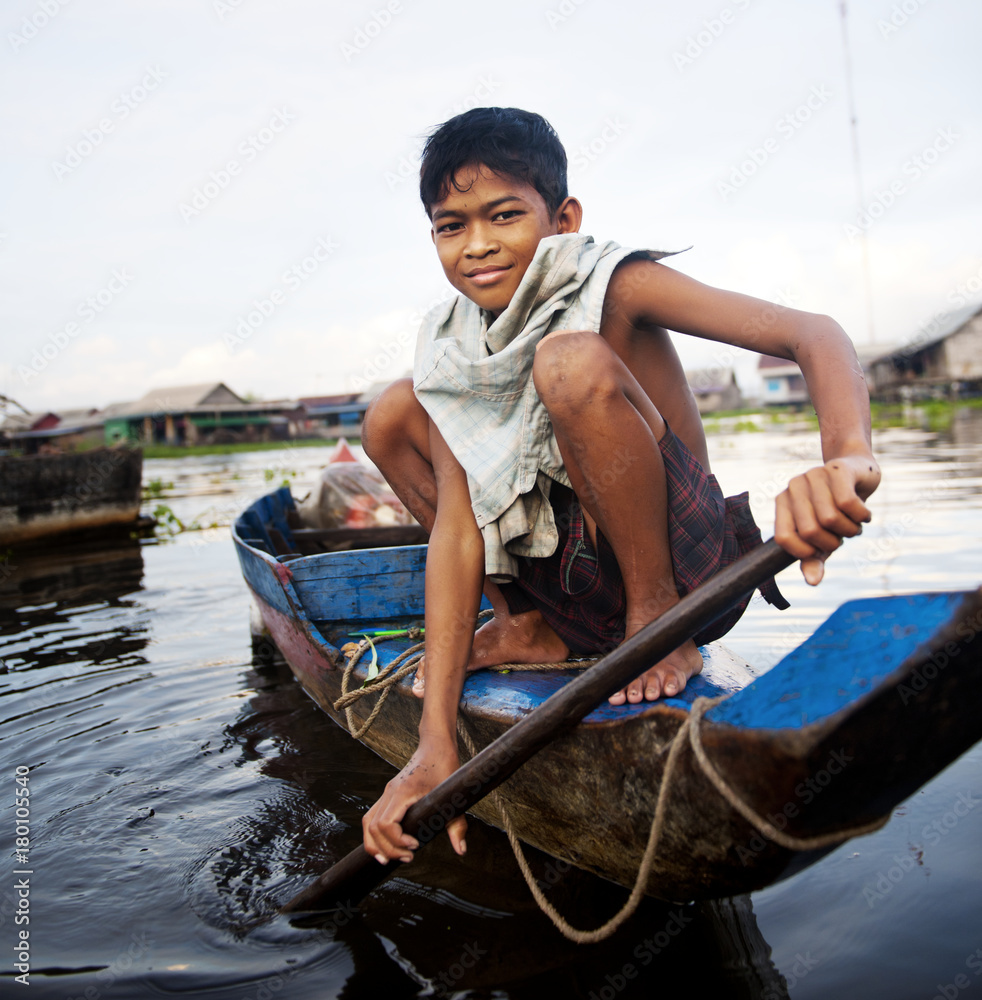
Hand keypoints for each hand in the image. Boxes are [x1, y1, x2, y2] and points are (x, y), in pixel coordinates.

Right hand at [362, 736, 466, 863]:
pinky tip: (386, 847)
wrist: (435, 746)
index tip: (415, 846)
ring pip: (368, 823)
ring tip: (390, 859)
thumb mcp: (454, 796)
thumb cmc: (445, 766)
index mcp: (403, 791)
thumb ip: (457, 824)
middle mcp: (390, 792)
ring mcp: (387, 793)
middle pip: (373, 827)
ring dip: (376, 844)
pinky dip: (375, 834)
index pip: (386, 823)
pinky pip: (372, 817)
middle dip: (388, 848)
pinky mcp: (389, 795)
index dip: (397, 840)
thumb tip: (461, 850)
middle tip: (409, 857)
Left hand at [774, 453, 880, 584]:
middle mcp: (793, 487)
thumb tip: (813, 582)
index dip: (804, 552)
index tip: (821, 552)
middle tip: (843, 535)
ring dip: (850, 530)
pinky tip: (864, 514)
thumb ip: (814, 558)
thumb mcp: (823, 536)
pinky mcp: (836, 469)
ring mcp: (813, 475)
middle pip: (810, 531)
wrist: (858, 472)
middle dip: (834, 542)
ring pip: (830, 518)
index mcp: (782, 503)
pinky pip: (848, 503)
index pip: (783, 538)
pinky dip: (862, 516)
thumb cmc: (836, 509)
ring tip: (854, 523)